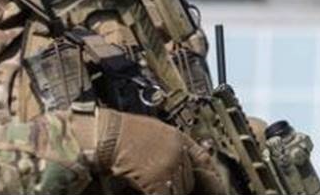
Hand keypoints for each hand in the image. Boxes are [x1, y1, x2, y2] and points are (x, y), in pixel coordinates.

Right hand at [76, 108, 224, 193]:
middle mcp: (178, 150)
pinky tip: (152, 191)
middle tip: (170, 185)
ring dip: (173, 191)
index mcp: (178, 137)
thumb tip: (181, 163)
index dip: (208, 175)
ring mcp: (169, 165)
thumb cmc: (122, 133)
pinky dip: (162, 194)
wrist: (106, 134)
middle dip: (183, 186)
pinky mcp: (157, 179)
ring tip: (159, 186)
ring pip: (181, 189)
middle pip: (190, 178)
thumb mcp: (154, 131)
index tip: (212, 185)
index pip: (202, 159)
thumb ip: (172, 146)